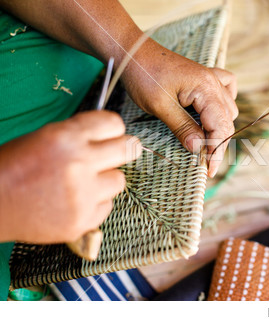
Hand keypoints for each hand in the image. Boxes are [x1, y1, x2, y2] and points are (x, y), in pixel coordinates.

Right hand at [0, 111, 140, 242]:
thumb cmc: (14, 168)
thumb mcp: (45, 138)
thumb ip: (80, 136)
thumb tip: (111, 138)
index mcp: (67, 137)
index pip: (114, 123)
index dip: (113, 130)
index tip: (112, 135)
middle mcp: (79, 163)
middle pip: (128, 149)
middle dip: (124, 150)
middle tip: (116, 155)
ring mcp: (83, 194)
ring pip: (119, 180)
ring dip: (106, 180)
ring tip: (83, 184)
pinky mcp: (83, 220)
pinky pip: (107, 206)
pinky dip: (95, 204)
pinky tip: (73, 202)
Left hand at [120, 39, 237, 176]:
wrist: (133, 52)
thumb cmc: (144, 75)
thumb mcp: (160, 106)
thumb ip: (182, 127)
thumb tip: (198, 148)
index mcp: (206, 88)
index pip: (220, 125)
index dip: (216, 150)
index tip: (209, 169)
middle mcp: (214, 83)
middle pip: (227, 120)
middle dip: (218, 143)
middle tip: (205, 163)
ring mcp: (211, 79)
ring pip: (228, 109)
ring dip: (220, 127)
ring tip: (205, 143)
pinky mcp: (205, 78)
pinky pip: (226, 91)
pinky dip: (224, 105)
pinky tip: (214, 113)